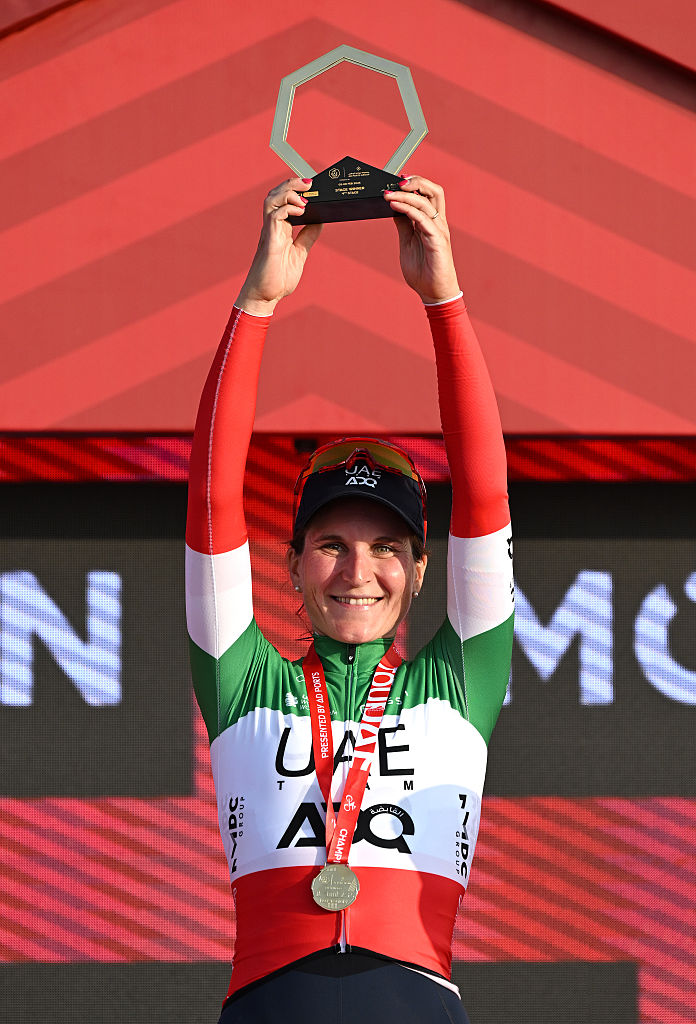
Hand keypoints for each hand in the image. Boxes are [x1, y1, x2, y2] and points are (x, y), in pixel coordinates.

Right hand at [235, 178, 321, 314]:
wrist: (266, 297)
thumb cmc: (278, 278)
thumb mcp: (299, 254)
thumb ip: (307, 237)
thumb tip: (320, 221)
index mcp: (279, 229)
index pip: (283, 200)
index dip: (294, 189)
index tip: (310, 185)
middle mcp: (272, 227)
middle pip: (276, 195)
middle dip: (291, 184)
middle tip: (309, 182)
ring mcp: (269, 233)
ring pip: (272, 200)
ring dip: (288, 192)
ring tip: (304, 195)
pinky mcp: (270, 241)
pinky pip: (275, 216)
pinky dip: (288, 209)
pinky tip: (301, 212)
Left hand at [384, 176, 459, 303]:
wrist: (433, 293)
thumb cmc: (423, 271)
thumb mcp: (407, 243)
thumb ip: (404, 225)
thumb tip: (394, 208)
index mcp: (431, 222)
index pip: (427, 194)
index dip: (414, 184)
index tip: (395, 181)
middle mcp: (437, 223)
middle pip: (433, 191)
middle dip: (416, 181)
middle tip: (396, 181)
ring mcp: (439, 231)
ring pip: (426, 201)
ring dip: (405, 194)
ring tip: (388, 194)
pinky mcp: (437, 241)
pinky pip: (422, 219)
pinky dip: (408, 209)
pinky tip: (394, 206)